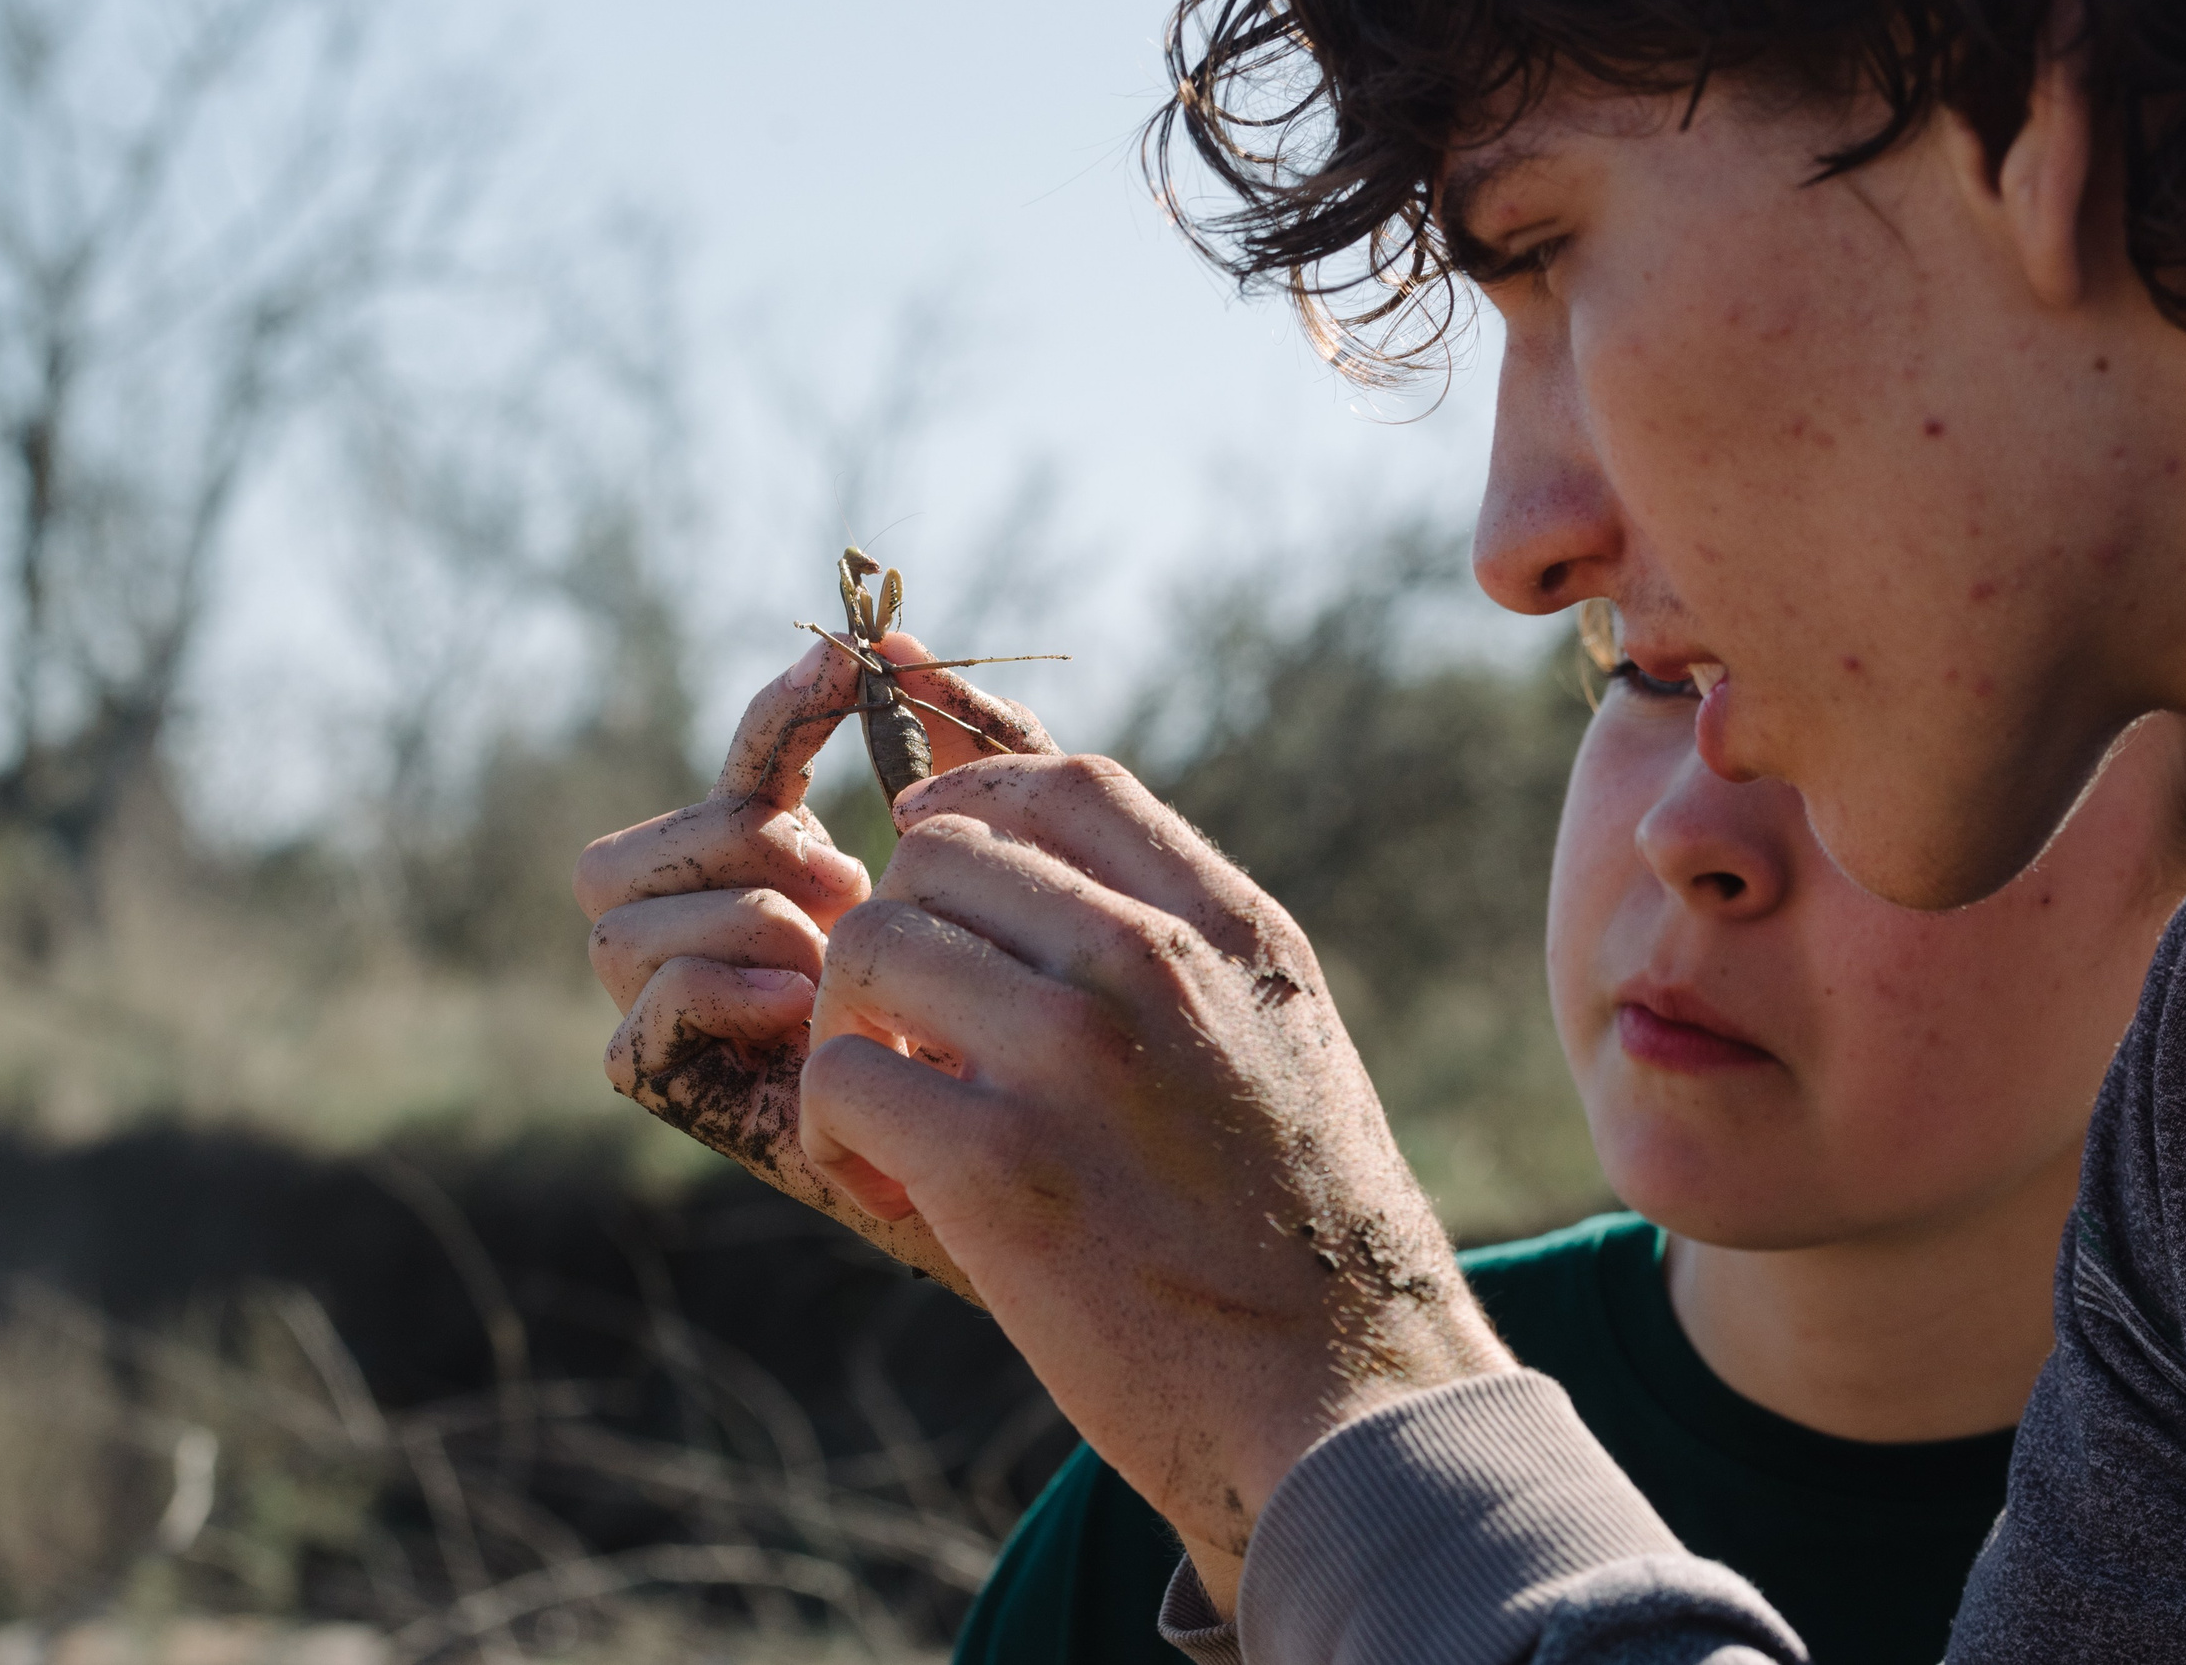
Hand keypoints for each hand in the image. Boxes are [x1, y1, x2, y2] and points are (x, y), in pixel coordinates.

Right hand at [573, 631, 1056, 1301]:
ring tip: (832, 948)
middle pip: (622, 855)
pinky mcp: (692, 1100)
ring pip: (618, 925)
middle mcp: (712, 946)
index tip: (851, 675)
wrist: (1060, 1156)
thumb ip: (972, 750)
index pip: (734, 775)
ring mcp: (690, 1025)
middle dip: (733, 841)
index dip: (780, 716)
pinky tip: (803, 1001)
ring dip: (734, 915)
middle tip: (843, 877)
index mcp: (780, 878)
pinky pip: (634, 1029)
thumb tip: (898, 637)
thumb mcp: (1020, 855)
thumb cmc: (1039, 999)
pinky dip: (712, 990)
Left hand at [797, 754, 1515, 1598]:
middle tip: (922, 1041)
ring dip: (855, 1031)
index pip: (1067, 786)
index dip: (969, 794)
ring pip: (871, 949)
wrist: (1344, 1398)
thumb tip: (1050, 893)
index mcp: (1231, 931)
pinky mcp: (998, 1163)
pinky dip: (842, 1131)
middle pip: (941, 857)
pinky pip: (841, 1075)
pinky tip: (900, 1187)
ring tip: (904, 1120)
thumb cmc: (1303, 1240)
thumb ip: (1190, 957)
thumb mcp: (1285, 1046)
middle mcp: (1153, 962)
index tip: (928, 846)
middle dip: (904, 938)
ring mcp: (1073, 1053)